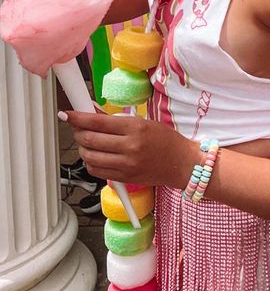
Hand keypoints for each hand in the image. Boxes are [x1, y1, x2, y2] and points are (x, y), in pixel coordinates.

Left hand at [62, 110, 200, 188]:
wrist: (181, 163)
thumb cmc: (165, 140)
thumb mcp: (143, 122)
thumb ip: (117, 120)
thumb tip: (93, 113)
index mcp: (135, 128)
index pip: (98, 122)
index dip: (78, 118)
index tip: (66, 114)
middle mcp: (129, 146)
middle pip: (90, 139)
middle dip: (78, 132)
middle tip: (77, 127)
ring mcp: (126, 164)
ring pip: (90, 156)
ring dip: (82, 148)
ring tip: (86, 142)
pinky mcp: (124, 177)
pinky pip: (96, 170)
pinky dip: (90, 162)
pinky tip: (94, 155)